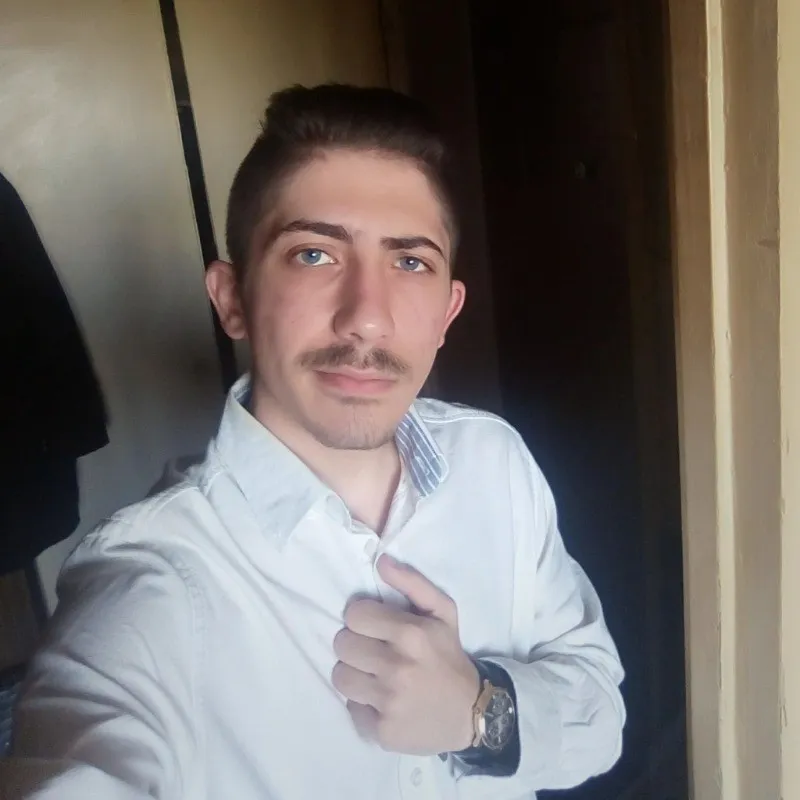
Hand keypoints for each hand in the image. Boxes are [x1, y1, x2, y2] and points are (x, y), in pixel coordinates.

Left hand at [332, 555, 479, 754]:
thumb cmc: (450, 655)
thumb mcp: (443, 612)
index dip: (363, 618)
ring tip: (375, 675)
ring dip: (355, 674)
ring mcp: (388, 702)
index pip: (354, 615)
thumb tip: (380, 561)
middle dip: (356, 645)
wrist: (473, 712)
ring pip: (340, 676)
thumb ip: (412, 582)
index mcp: (410, 634)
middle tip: (375, 651)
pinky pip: (351, 707)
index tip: (375, 626)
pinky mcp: (381, 731)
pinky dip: (363, 704)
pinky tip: (383, 700)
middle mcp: (397, 667)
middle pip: (342, 644)